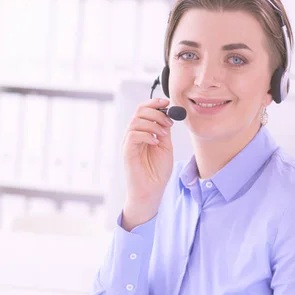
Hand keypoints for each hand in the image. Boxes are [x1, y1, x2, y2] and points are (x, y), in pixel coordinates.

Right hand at [120, 98, 173, 229]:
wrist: (151, 191)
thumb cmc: (157, 172)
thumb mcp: (165, 146)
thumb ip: (163, 130)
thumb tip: (167, 114)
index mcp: (142, 132)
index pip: (143, 110)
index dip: (154, 103)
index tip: (168, 103)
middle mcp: (133, 135)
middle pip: (139, 112)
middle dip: (156, 112)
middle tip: (168, 122)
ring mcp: (128, 143)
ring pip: (136, 121)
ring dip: (153, 124)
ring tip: (163, 134)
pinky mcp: (126, 152)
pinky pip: (133, 135)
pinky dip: (147, 135)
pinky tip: (155, 142)